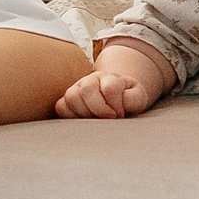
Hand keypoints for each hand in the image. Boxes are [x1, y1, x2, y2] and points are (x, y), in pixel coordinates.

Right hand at [54, 38, 170, 119]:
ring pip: (71, 96)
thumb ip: (132, 99)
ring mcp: (77, 88)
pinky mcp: (67, 100)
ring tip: (96, 121)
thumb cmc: (128, 100)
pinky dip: (71, 116)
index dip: (116, 105)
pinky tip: (84, 121)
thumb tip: (119, 105)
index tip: (121, 115)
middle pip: (87, 88)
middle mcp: (91, 79)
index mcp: (110, 77)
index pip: (110, 87)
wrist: (118, 97)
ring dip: (85, 113)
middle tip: (108, 119)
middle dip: (99, 109)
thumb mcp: (138, 98)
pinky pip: (61, 106)